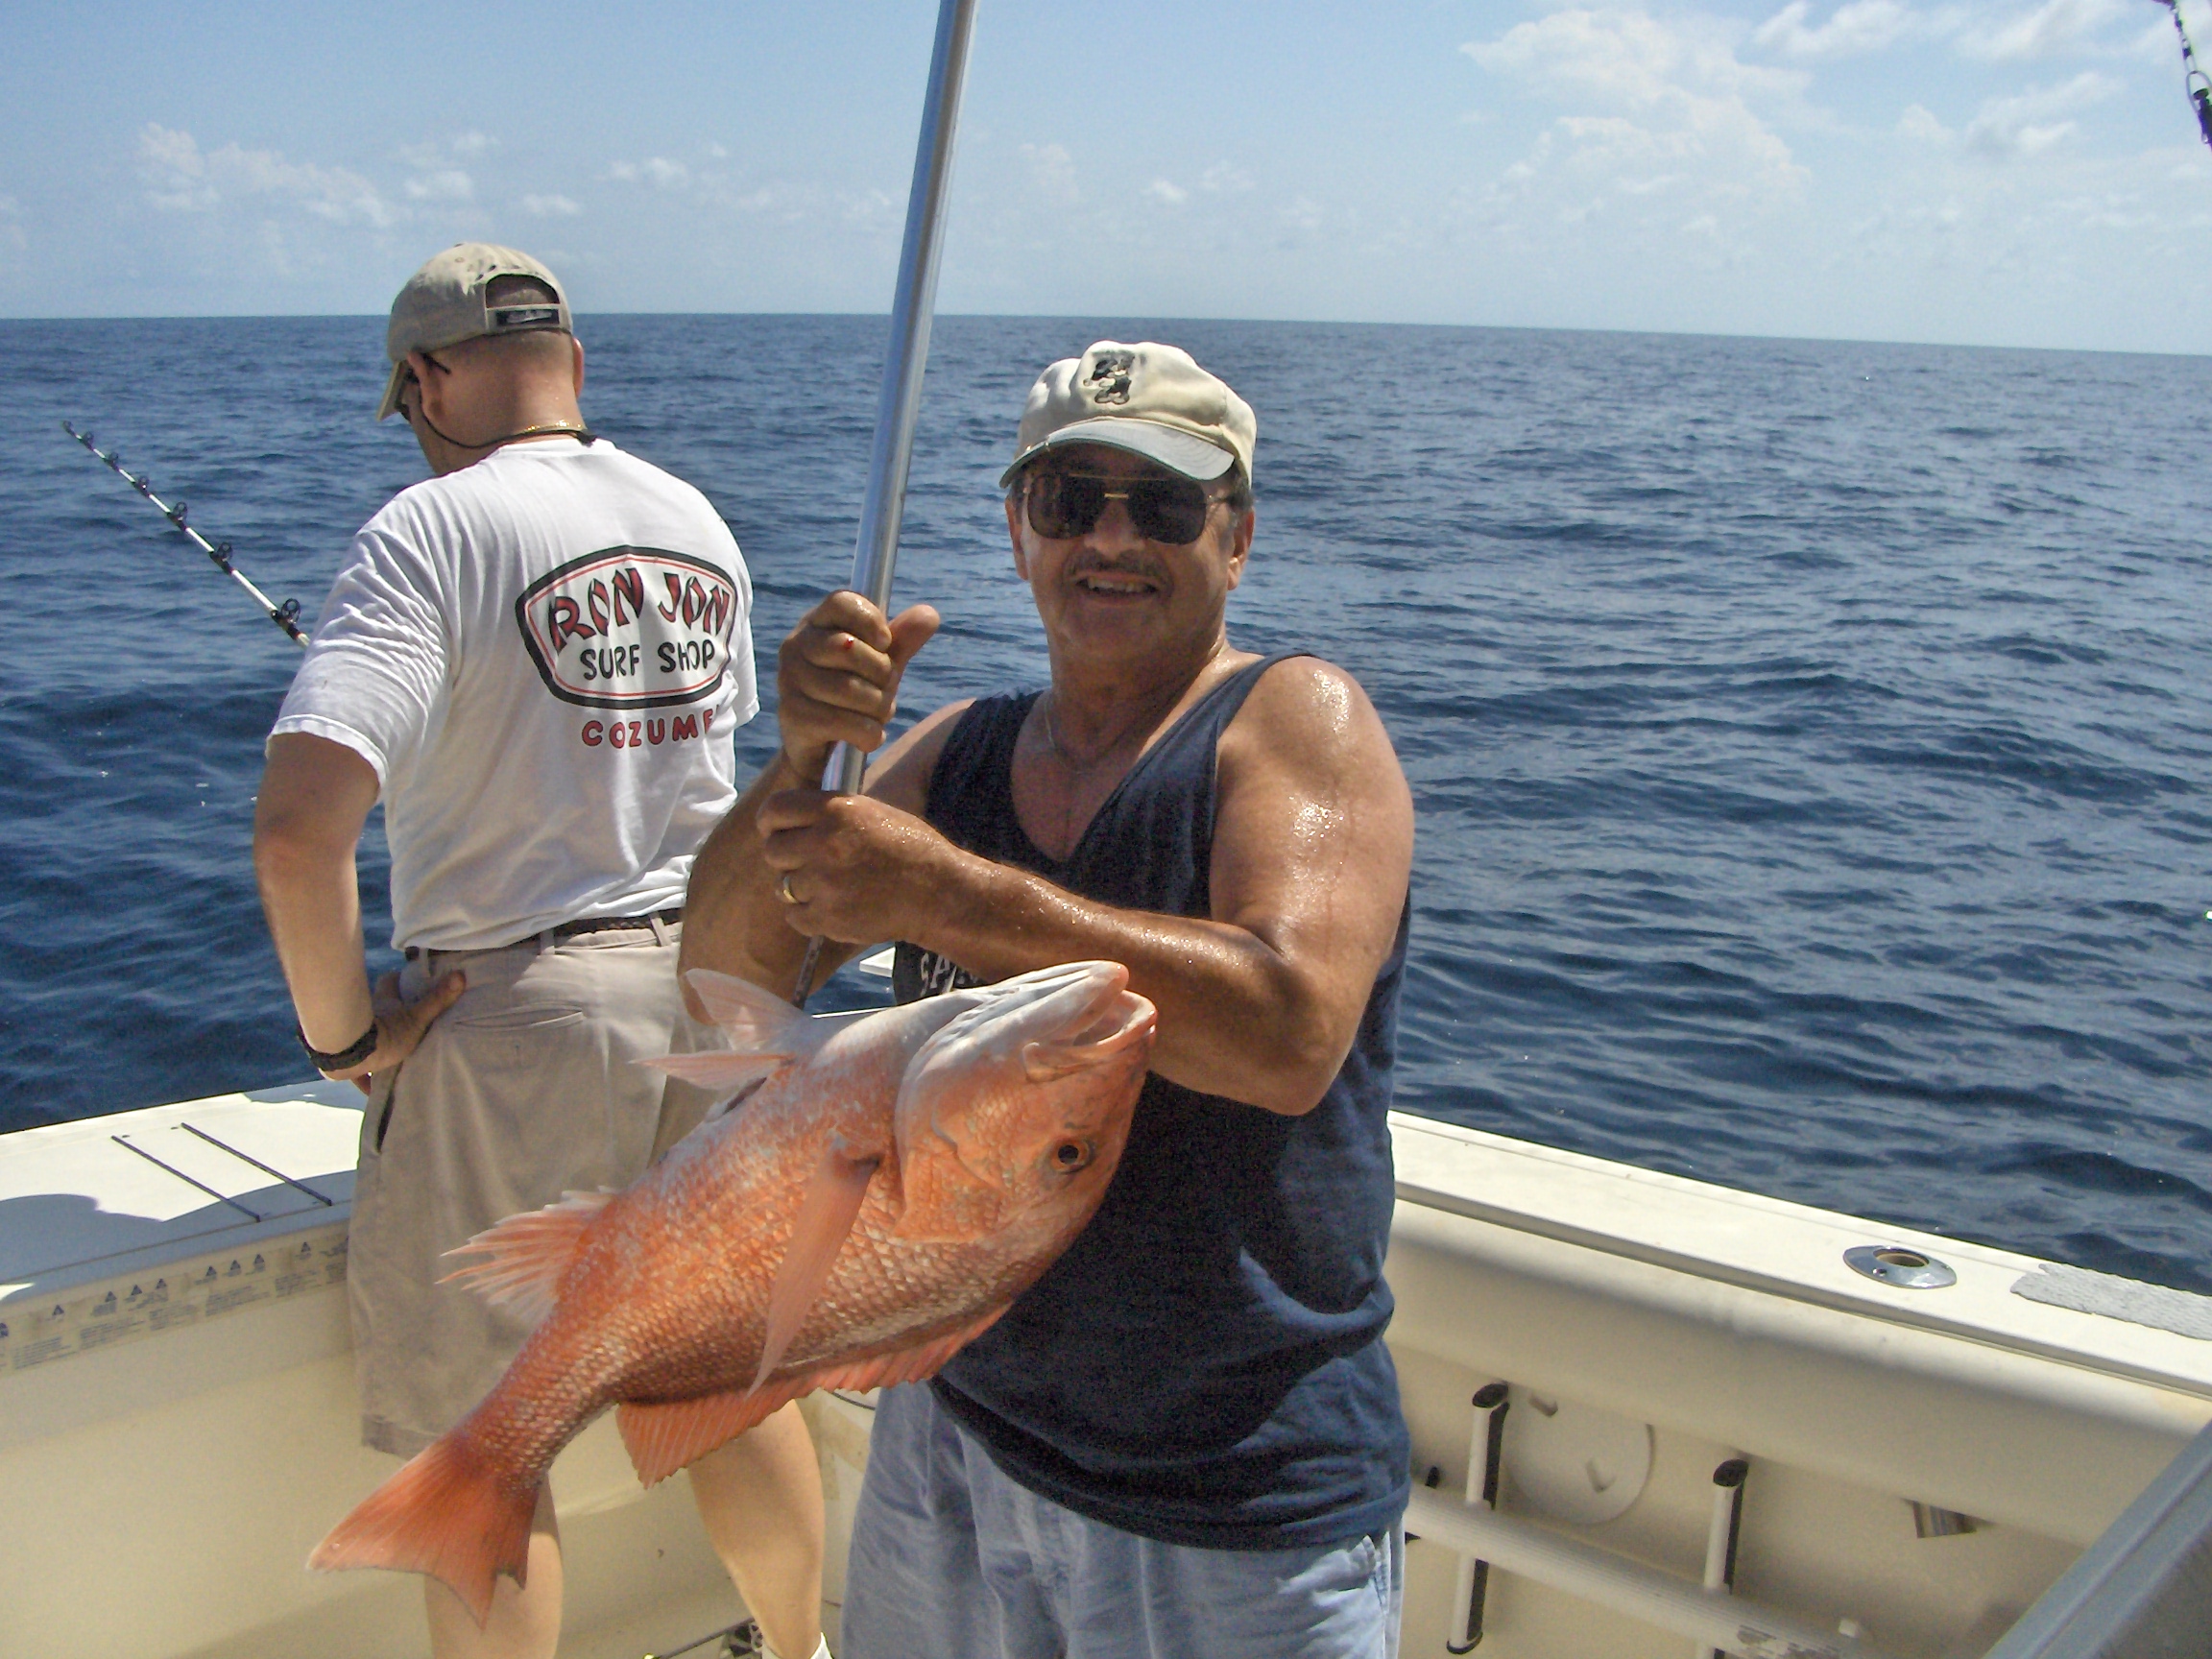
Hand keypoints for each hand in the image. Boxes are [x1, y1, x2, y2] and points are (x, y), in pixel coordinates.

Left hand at [320, 969, 466, 1095]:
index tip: (406, 980)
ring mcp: (355, 1039)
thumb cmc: (386, 1033)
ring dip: (375, 1045)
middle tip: (404, 1021)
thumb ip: (436, 1000)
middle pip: (377, 1010)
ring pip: (366, 1039)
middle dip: (387, 1013)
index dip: (398, 980)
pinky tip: (372, 1089)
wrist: (350, 1054)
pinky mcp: (347, 1062)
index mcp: (385, 1004)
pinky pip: (358, 1072)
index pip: (390, 982)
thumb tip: (460, 974)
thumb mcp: (417, 1019)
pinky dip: (364, 1079)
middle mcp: (367, 1018)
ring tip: (391, 1056)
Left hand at [758, 788, 964, 945]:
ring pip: (783, 885)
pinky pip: (795, 916)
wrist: (939, 893)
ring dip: (800, 888)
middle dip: (786, 858)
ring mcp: (824, 883)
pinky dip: (808, 916)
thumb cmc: (911, 849)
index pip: (775, 809)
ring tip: (830, 887)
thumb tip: (794, 819)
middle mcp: (825, 843)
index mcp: (836, 810)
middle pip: (772, 850)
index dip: (770, 821)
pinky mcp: (828, 917)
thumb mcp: (873, 812)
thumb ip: (831, 813)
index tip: (774, 830)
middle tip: (807, 863)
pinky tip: (833, 907)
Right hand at [776, 593, 939, 784]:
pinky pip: (843, 722)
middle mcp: (795, 646)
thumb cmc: (853, 696)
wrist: (820, 748)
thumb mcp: (881, 665)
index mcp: (817, 624)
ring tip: (876, 716)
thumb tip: (929, 614)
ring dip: (878, 708)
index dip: (871, 621)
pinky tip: (868, 737)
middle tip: (883, 689)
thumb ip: (903, 640)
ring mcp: (789, 680)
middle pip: (849, 647)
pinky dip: (868, 733)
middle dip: (881, 673)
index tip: (885, 643)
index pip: (841, 601)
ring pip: (849, 688)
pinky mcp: (792, 715)